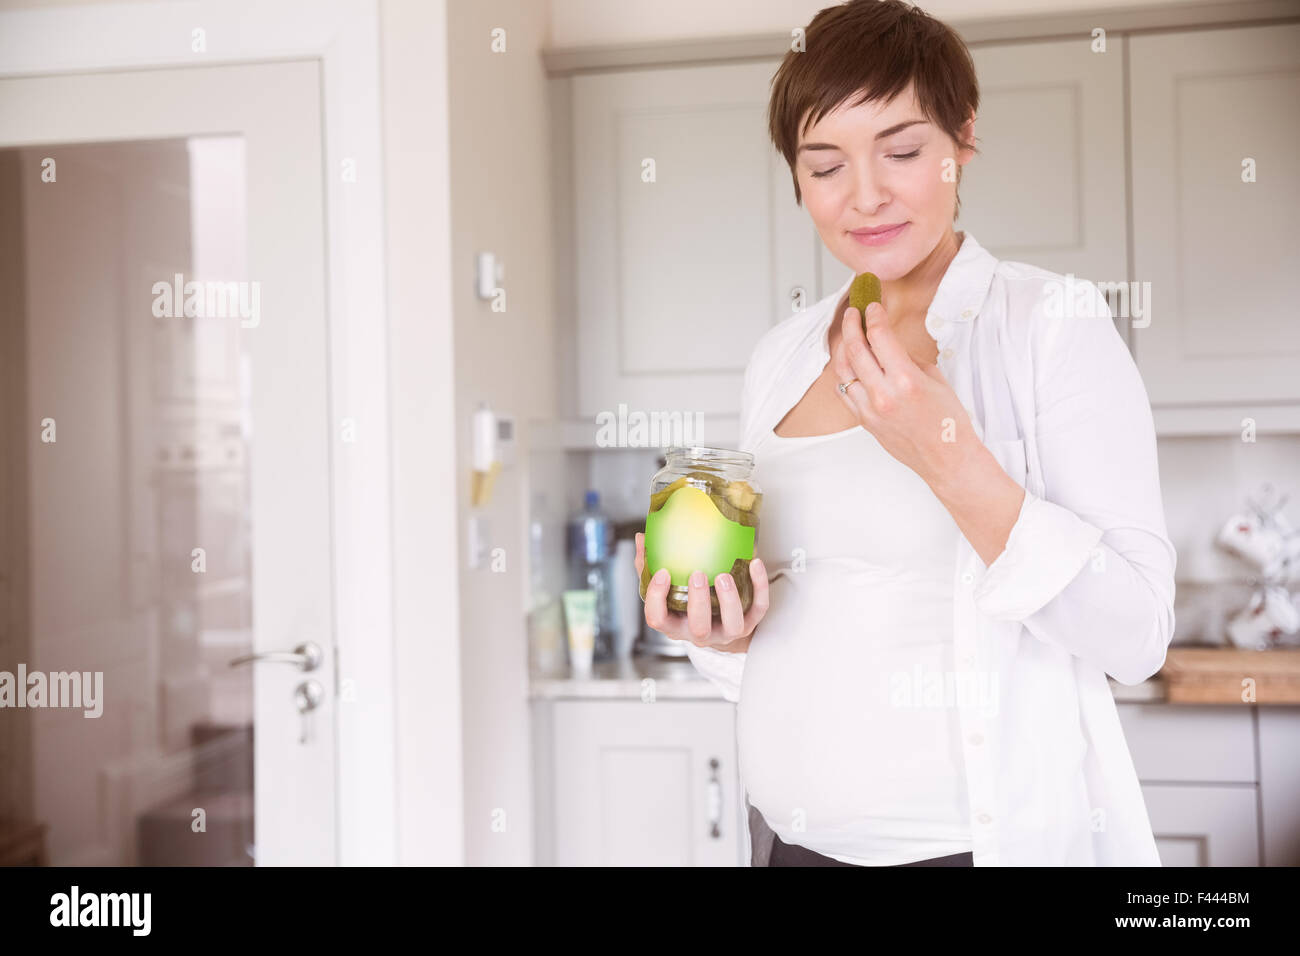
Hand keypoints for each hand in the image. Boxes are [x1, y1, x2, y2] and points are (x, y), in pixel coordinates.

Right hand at [634, 531, 767, 652]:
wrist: (720, 624)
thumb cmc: (688, 604)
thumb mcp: (668, 590)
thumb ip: (651, 566)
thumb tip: (642, 537)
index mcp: (675, 624)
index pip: (658, 619)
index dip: (658, 598)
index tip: (663, 572)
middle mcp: (700, 634)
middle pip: (698, 628)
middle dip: (699, 602)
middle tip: (698, 574)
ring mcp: (726, 632)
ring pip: (731, 626)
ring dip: (729, 600)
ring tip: (724, 575)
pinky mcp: (749, 623)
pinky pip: (758, 608)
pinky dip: (759, 586)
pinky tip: (754, 563)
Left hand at [832, 301, 979, 487]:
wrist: (947, 458)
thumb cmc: (948, 422)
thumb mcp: (935, 378)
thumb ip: (908, 358)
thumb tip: (889, 343)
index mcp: (906, 380)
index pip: (879, 336)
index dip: (872, 315)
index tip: (872, 307)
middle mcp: (883, 394)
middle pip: (855, 349)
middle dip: (851, 324)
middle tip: (853, 313)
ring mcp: (870, 410)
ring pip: (843, 370)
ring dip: (842, 348)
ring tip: (848, 336)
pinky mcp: (864, 421)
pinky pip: (844, 392)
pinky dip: (843, 374)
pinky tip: (848, 365)